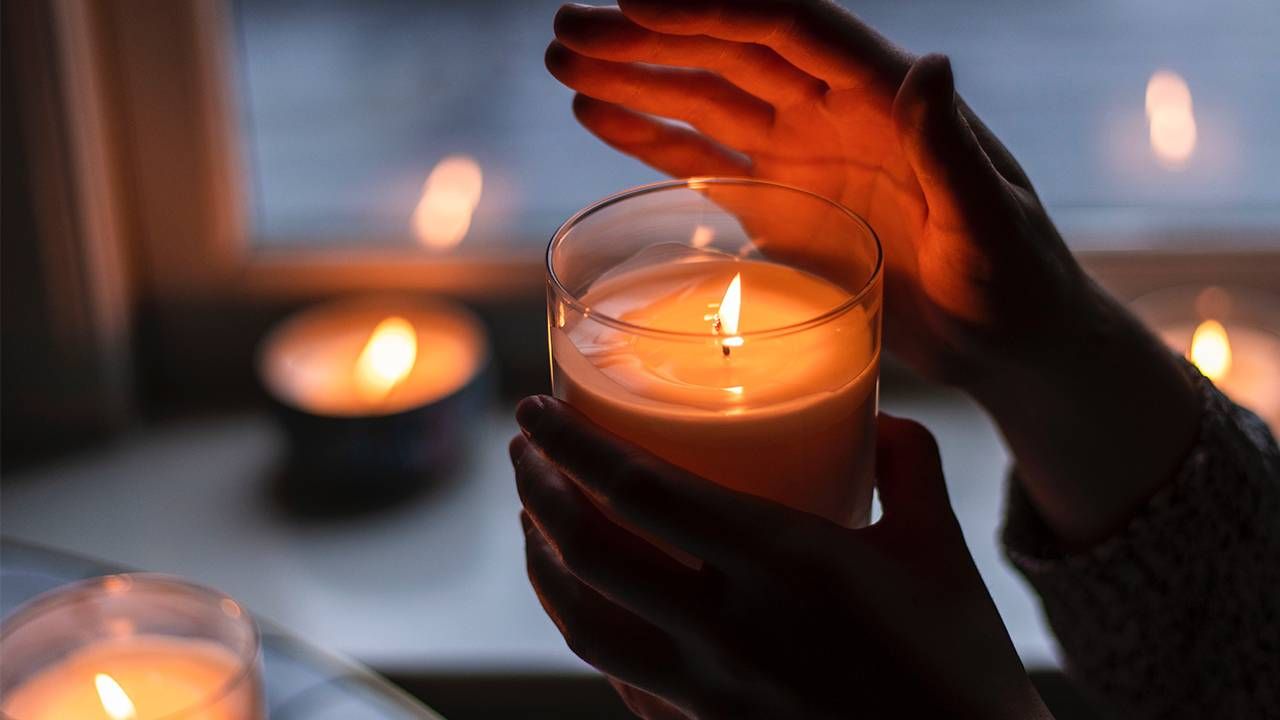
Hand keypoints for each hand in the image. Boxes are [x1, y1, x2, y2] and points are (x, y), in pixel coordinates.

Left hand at [511, 396, 1050, 718]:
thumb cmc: (963, 667)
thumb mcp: (942, 547)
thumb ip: (909, 462)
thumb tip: (872, 414)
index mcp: (785, 563)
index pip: (639, 489)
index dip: (570, 443)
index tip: (534, 406)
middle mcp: (731, 629)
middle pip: (590, 552)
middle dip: (537, 490)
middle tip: (524, 451)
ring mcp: (710, 694)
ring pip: (583, 624)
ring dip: (541, 564)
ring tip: (532, 522)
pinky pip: (618, 680)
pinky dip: (584, 630)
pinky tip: (581, 603)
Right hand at [547, 0, 1201, 545]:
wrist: (1006, 340)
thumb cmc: (1017, 280)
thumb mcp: (988, 220)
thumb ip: (951, 147)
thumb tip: (931, 64)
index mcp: (884, 97)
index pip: (788, 28)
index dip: (712, 10)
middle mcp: (834, 112)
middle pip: (727, 54)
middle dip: (646, 38)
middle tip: (567, 28)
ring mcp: (801, 156)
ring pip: (702, 100)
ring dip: (633, 78)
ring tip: (563, 59)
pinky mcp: (781, 205)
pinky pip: (704, 160)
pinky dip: (650, 137)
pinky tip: (598, 115)